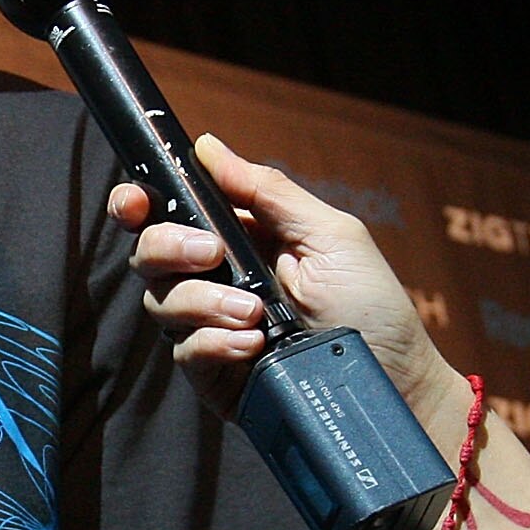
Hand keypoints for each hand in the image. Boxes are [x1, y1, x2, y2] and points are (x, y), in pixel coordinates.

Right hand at [111, 132, 453, 417]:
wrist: (393, 382)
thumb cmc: (372, 306)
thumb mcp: (331, 235)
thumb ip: (268, 192)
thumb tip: (208, 147)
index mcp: (240, 237)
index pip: (171, 212)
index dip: (139, 202)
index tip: (136, 201)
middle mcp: (216, 279)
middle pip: (151, 253)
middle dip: (168, 246)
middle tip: (210, 253)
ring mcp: (211, 327)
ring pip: (162, 302)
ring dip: (203, 300)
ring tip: (255, 313)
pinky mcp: (214, 371)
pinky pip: (185, 351)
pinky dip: (214, 343)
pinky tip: (253, 345)